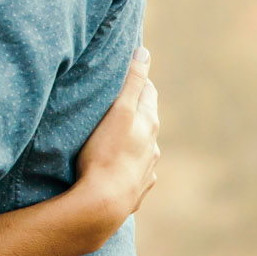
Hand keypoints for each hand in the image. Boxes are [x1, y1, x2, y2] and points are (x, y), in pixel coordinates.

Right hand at [66, 46, 159, 251]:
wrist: (103, 203)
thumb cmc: (106, 153)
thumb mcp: (118, 111)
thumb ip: (133, 81)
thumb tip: (145, 52)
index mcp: (149, 123)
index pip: (147, 91)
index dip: (138, 80)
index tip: (127, 73)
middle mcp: (153, 146)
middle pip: (147, 119)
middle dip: (136, 109)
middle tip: (118, 100)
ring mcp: (146, 170)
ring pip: (143, 147)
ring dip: (133, 139)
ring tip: (115, 136)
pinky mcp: (136, 190)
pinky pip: (136, 173)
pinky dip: (129, 165)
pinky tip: (119, 168)